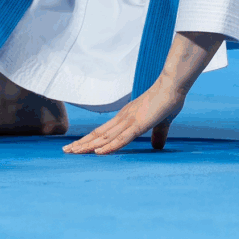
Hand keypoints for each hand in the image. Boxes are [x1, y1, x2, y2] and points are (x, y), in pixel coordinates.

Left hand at [62, 79, 186, 154]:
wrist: (173, 86)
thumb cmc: (168, 100)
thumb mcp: (161, 122)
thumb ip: (157, 134)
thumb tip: (157, 147)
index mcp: (126, 118)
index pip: (103, 132)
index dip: (90, 140)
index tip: (77, 146)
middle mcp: (123, 119)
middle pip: (98, 134)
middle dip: (82, 143)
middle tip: (65, 151)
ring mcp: (129, 121)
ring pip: (105, 137)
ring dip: (88, 146)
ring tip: (73, 152)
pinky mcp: (138, 124)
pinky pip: (122, 138)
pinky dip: (109, 146)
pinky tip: (98, 153)